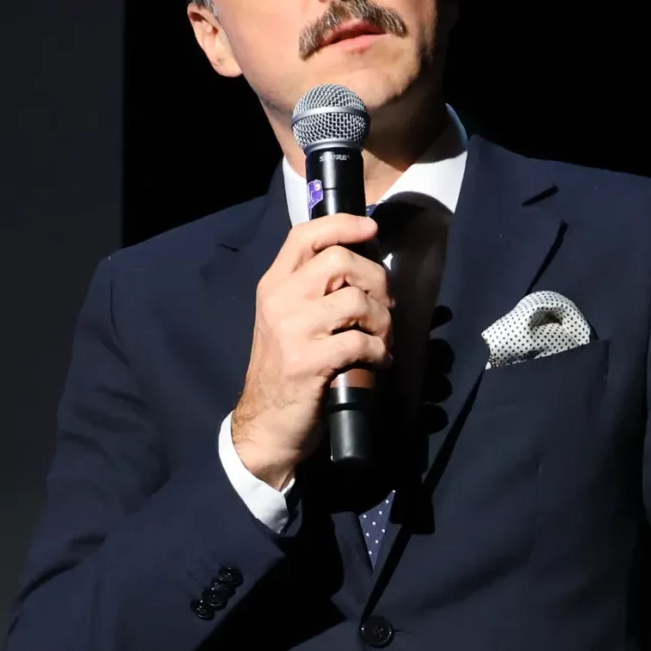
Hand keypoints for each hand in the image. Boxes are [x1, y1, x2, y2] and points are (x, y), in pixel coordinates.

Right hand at [230, 211, 391, 488]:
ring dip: (383, 321)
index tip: (372, 229)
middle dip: (376, 281)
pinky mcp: (309, 361)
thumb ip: (313, 292)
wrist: (265, 424)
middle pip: (340, 261)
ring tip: (382, 339)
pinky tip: (378, 362)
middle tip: (384, 307)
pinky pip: (361, 342)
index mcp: (273, 286)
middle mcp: (279, 301)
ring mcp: (292, 330)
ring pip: (357, 301)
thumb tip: (363, 268)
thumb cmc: (286, 371)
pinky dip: (380, 352)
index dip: (343, 225)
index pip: (305, 236)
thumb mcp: (287, 322)